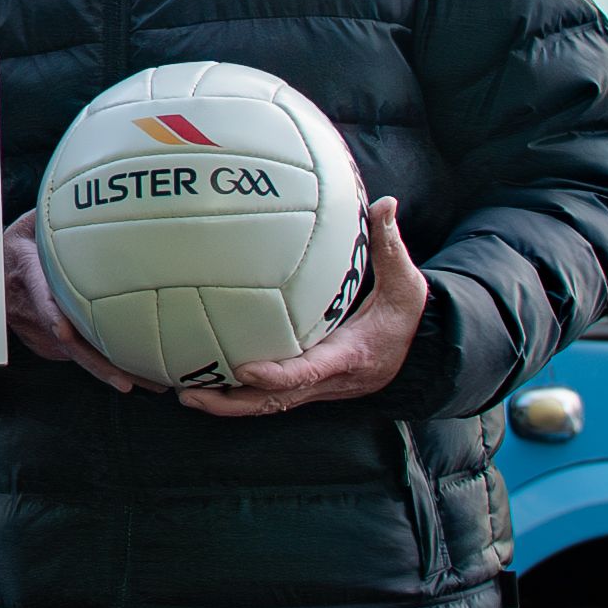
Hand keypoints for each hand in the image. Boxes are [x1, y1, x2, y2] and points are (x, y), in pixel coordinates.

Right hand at [4, 207, 142, 392]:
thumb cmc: (17, 245)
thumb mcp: (30, 224)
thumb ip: (57, 214)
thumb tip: (94, 194)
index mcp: (26, 274)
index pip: (38, 295)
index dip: (51, 315)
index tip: (65, 332)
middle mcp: (29, 311)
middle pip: (66, 343)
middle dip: (100, 365)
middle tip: (136, 380)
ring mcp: (36, 334)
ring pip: (78, 356)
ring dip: (114, 371)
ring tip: (157, 384)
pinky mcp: (45, 347)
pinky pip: (79, 355)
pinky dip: (107, 364)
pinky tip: (142, 373)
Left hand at [181, 197, 426, 418]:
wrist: (421, 353)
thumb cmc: (407, 316)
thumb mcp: (406, 282)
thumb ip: (391, 245)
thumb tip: (386, 203)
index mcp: (349, 356)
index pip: (308, 372)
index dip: (277, 374)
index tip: (243, 368)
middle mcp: (328, 379)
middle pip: (275, 400)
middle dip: (233, 402)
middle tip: (189, 393)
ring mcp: (316, 388)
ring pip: (267, 404)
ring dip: (228, 404)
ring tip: (185, 394)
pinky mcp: (308, 386)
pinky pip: (270, 396)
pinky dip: (239, 395)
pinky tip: (205, 383)